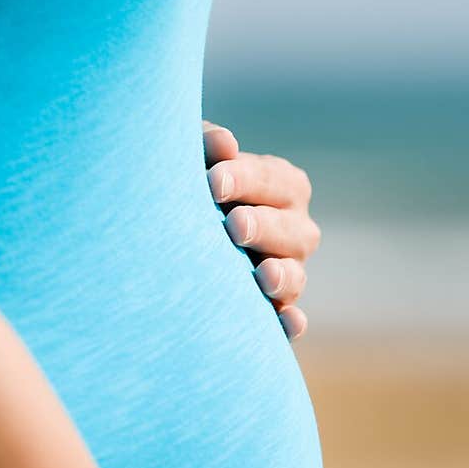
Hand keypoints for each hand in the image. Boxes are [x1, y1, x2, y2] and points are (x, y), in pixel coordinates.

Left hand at [203, 120, 320, 341]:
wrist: (173, 230)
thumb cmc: (190, 182)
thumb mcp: (196, 158)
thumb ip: (207, 145)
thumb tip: (224, 144)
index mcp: (283, 186)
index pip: (273, 181)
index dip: (246, 180)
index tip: (213, 181)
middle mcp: (294, 230)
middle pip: (291, 231)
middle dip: (263, 227)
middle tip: (233, 225)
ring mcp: (287, 273)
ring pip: (295, 277)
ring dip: (282, 277)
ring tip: (263, 275)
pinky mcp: (273, 310)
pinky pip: (288, 320)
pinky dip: (291, 323)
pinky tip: (288, 322)